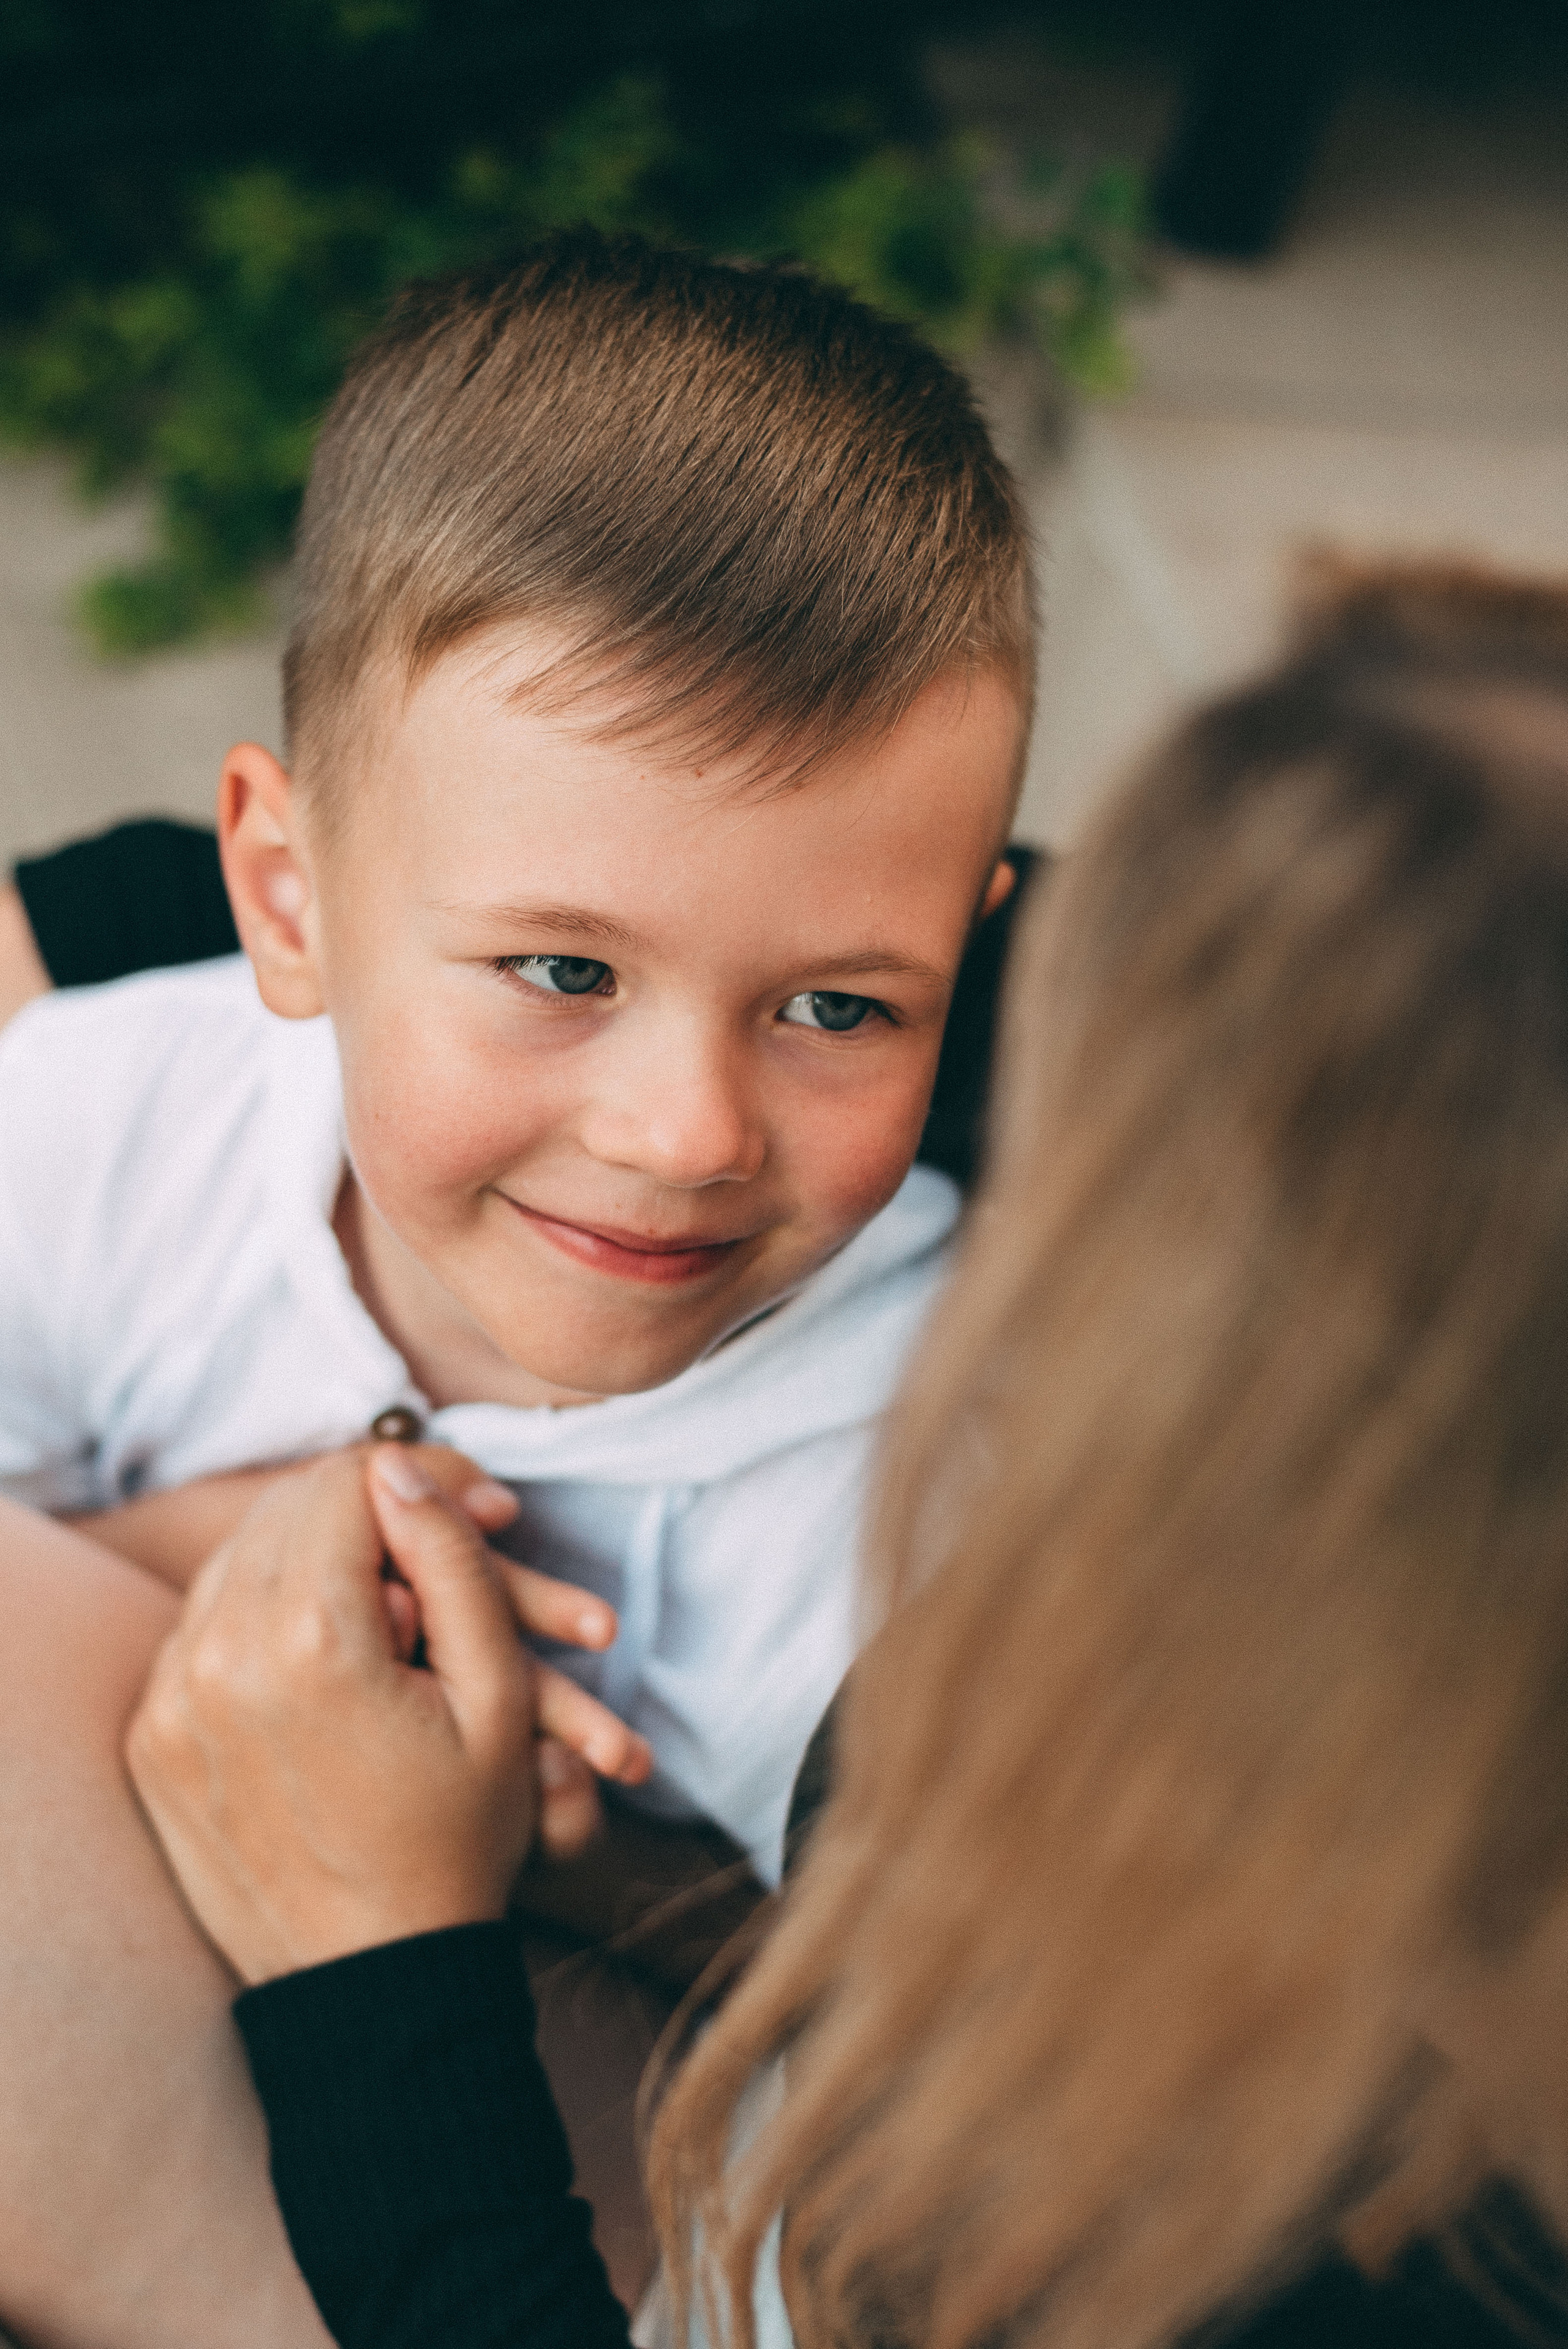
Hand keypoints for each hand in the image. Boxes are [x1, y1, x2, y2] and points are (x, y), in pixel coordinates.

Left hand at [128, 1447, 601, 1980]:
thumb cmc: (455, 1839)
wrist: (372, 1977)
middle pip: (288, 1507)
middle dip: (374, 1504)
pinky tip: (327, 1643)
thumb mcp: (497, 1696)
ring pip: (238, 1558)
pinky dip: (264, 1612)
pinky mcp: (149, 1736)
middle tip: (450, 1533)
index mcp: (312, 1641)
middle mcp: (220, 1657)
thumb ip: (452, 1562)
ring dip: (317, 1551)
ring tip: (395, 1590)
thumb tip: (400, 1465)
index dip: (426, 1476)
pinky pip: (203, 1627)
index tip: (488, 1505)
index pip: (349, 1482)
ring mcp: (171, 1700)